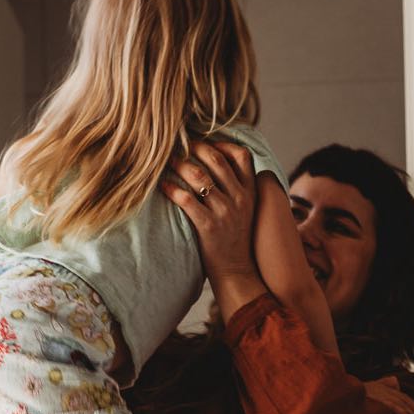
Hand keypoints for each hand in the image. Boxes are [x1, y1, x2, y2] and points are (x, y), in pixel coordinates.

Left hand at [161, 139, 265, 307]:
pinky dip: (172, 189)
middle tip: (179, 145)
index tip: (205, 142)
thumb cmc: (235, 238)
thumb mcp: (245, 209)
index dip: (222, 143)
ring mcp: (225, 212)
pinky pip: (187, 200)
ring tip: (168, 161)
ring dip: (180, 165)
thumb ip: (237, 187)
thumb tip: (217, 164)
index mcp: (250, 192)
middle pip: (216, 160)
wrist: (236, 271)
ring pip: (200, 177)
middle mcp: (240, 198)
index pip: (242, 155)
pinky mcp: (209, 227)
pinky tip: (163, 186)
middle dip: (195, 147)